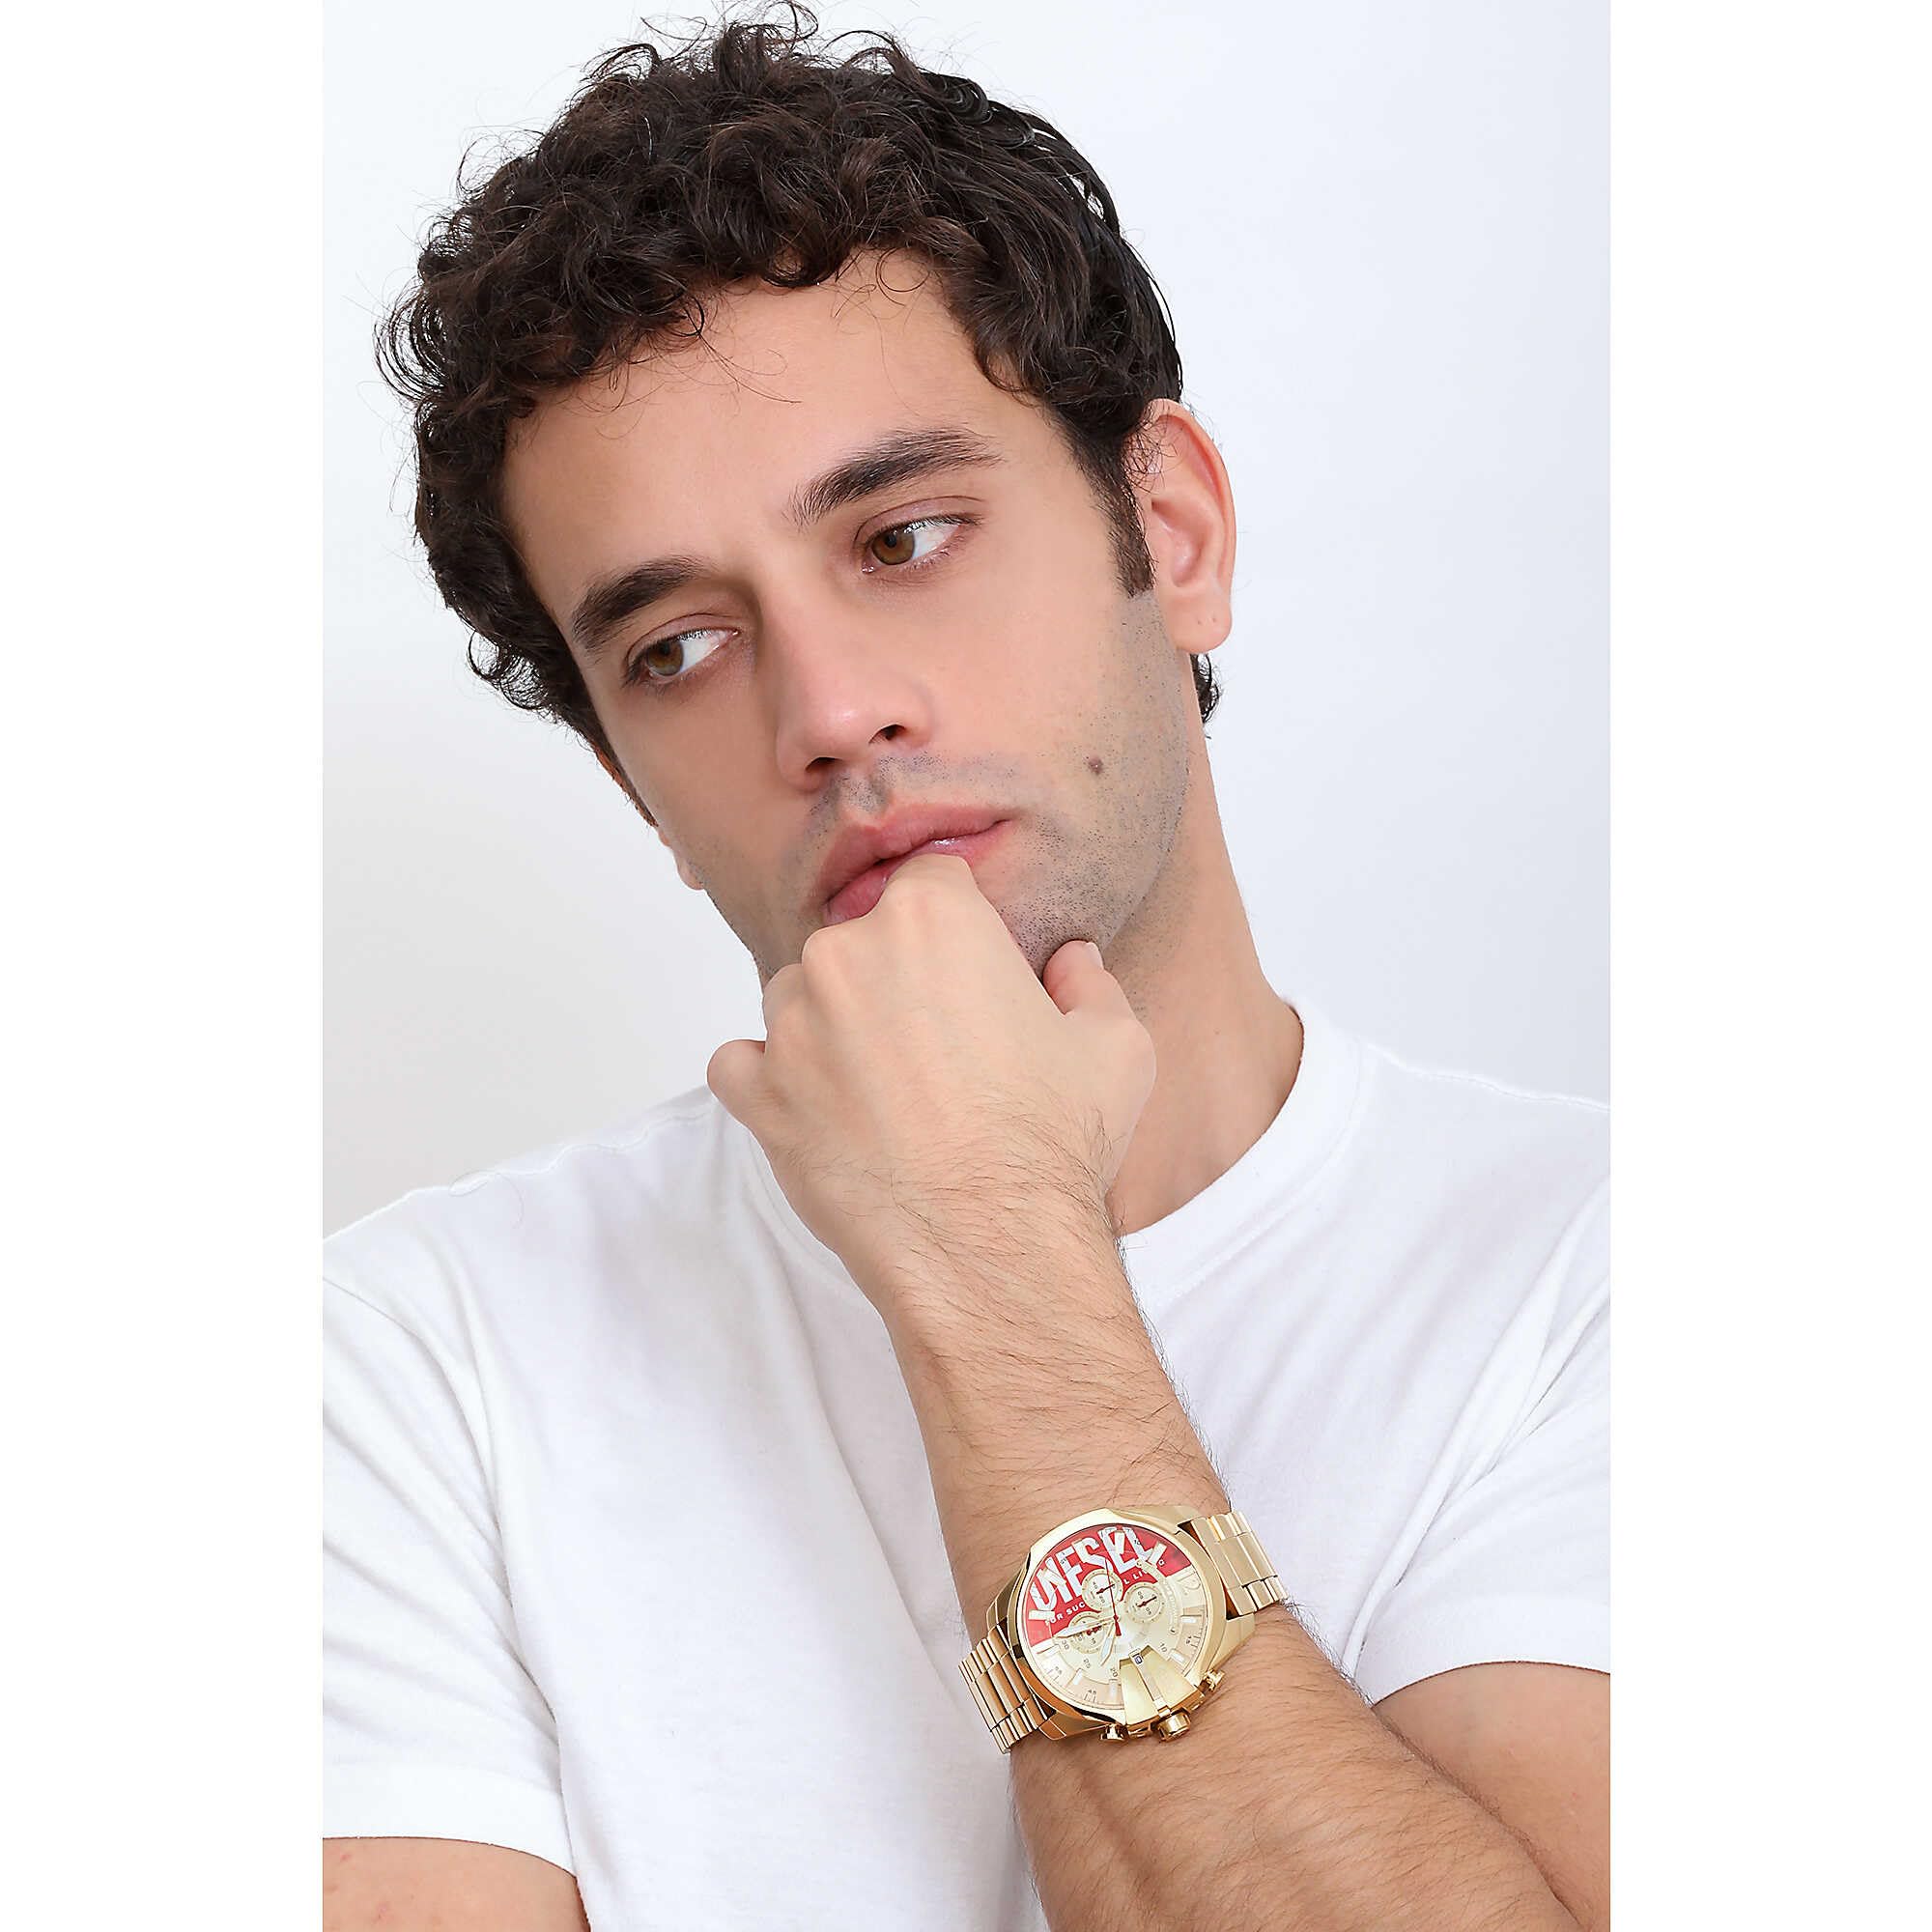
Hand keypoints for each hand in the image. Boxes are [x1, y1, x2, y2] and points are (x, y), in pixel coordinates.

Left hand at [706, 852, 1156, 1301]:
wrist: (992, 1248)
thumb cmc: (1052, 1144)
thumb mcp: (1116, 1047)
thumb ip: (1089, 982)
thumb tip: (1074, 959)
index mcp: (931, 917)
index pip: (927, 877)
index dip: (954, 923)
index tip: (967, 969)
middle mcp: (847, 952)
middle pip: (859, 941)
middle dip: (891, 983)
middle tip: (939, 1050)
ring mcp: (792, 1023)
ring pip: (798, 998)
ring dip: (830, 1029)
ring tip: (887, 1092)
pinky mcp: (759, 1092)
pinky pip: (741, 1062)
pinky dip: (770, 1081)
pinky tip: (820, 1112)